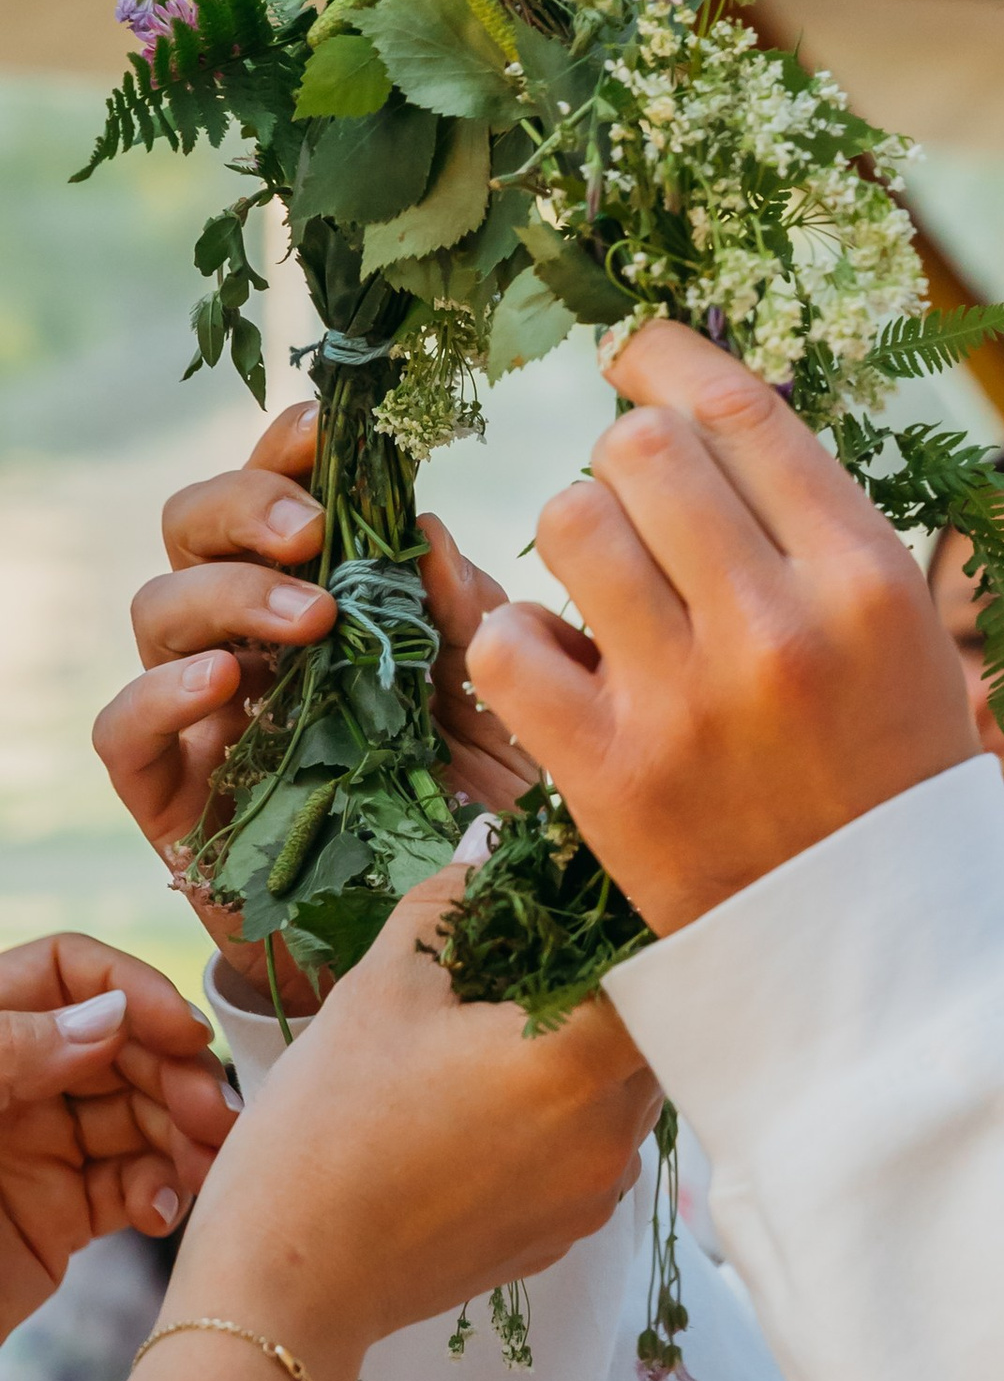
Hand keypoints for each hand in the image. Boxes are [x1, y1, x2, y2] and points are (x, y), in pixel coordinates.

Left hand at [0, 938, 236, 1336]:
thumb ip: (9, 1050)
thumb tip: (109, 1017)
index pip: (64, 972)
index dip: (129, 990)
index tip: (182, 1035)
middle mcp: (11, 1081)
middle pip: (121, 1045)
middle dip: (175, 1074)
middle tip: (214, 1117)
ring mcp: (38, 1147)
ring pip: (140, 1115)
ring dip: (183, 1136)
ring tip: (204, 1171)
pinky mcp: (60, 1214)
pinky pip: (131, 1185)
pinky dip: (160, 1192)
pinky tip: (159, 1213)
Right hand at [94, 398, 536, 1014]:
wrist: (449, 946)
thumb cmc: (475, 815)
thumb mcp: (500, 710)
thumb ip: (466, 621)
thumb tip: (427, 529)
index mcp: (325, 598)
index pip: (279, 496)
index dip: (285, 451)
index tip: (324, 434)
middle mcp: (253, 642)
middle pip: (193, 529)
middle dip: (244, 508)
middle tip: (316, 533)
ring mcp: (204, 715)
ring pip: (157, 610)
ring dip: (228, 594)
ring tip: (310, 619)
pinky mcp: (173, 797)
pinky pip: (125, 728)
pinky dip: (162, 693)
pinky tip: (225, 684)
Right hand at [119, 858, 659, 1380]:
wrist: (288, 1276)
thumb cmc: (329, 1126)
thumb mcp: (381, 987)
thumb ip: (445, 908)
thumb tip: (484, 860)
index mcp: (581, 1060)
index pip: (657, 971)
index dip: (626, 931)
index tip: (580, 911)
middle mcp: (611, 1137)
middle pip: (647, 1039)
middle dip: (601, 998)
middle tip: (530, 968)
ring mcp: (592, 1198)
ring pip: (618, 1101)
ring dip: (580, 1064)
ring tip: (498, 1042)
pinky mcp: (560, 1238)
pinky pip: (587, 1158)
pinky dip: (558, 1125)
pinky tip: (484, 1113)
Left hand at [466, 321, 973, 934]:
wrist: (885, 967)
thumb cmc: (892, 786)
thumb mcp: (903, 640)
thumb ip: (818, 531)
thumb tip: (706, 406)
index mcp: (868, 581)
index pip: (741, 411)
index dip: (666, 358)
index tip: (634, 354)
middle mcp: (779, 627)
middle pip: (642, 450)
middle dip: (627, 468)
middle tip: (640, 514)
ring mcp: (687, 703)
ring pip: (569, 525)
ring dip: (577, 549)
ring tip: (609, 601)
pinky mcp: (608, 777)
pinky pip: (509, 644)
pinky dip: (523, 650)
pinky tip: (567, 677)